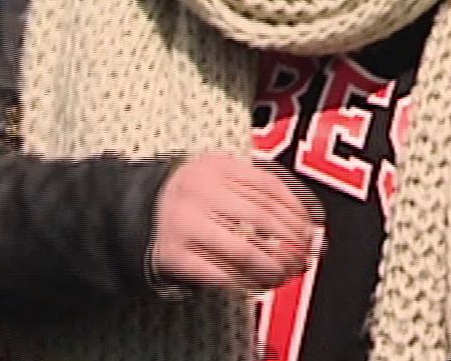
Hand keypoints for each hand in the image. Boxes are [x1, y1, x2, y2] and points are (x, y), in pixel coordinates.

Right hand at [149, 153, 322, 291]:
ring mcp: (184, 224)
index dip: (296, 213)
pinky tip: (255, 284)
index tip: (310, 232)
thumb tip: (310, 231)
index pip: (269, 188)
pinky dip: (244, 283)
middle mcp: (198, 192)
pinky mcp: (174, 255)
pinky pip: (219, 274)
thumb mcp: (222, 177)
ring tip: (283, 275)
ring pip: (244, 250)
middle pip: (260, 220)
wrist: (140, 209)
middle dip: (290, 245)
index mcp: (215, 167)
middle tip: (303, 259)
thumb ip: (262, 194)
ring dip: (272, 268)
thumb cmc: (193, 196)